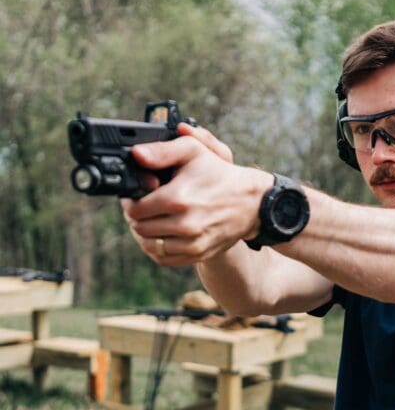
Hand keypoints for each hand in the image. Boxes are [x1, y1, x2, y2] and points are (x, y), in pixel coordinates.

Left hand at [121, 124, 271, 265]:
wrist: (251, 202)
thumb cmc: (219, 174)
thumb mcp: (192, 151)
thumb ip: (161, 150)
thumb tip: (136, 155)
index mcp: (178, 198)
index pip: (135, 209)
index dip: (129, 202)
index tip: (134, 195)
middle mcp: (185, 224)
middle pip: (139, 228)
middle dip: (136, 216)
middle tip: (142, 206)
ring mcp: (193, 243)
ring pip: (149, 245)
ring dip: (144, 233)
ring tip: (150, 220)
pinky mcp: (198, 254)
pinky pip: (163, 259)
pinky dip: (156, 249)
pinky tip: (159, 234)